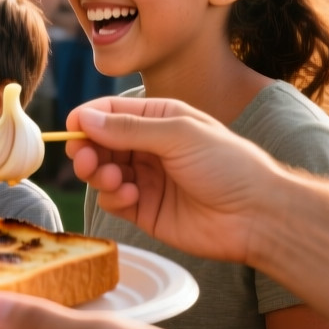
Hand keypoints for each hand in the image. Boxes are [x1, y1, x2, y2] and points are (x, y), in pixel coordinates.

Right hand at [65, 97, 286, 266]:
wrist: (258, 215)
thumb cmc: (228, 165)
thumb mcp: (178, 135)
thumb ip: (128, 129)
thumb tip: (84, 118)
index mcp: (158, 119)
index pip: (109, 113)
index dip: (86, 119)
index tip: (70, 129)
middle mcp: (149, 147)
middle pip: (99, 143)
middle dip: (87, 150)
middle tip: (84, 160)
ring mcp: (146, 179)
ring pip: (101, 172)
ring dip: (98, 174)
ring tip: (111, 179)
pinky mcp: (145, 210)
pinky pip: (112, 201)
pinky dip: (112, 198)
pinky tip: (130, 197)